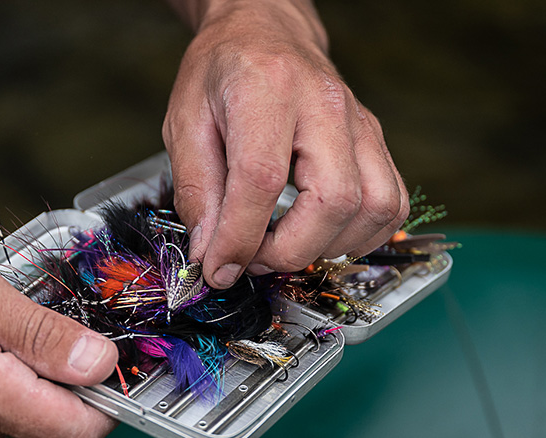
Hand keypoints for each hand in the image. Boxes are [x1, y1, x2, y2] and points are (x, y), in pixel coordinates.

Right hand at [0, 232, 117, 437]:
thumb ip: (40, 333)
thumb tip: (98, 362)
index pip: (76, 430)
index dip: (108, 398)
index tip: (109, 359)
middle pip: (55, 425)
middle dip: (72, 382)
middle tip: (58, 329)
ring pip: (25, 418)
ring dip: (36, 378)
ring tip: (8, 329)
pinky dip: (6, 383)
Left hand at [163, 0, 408, 287]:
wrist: (265, 30)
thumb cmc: (222, 72)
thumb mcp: (185, 123)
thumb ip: (197, 191)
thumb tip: (211, 254)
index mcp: (266, 90)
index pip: (262, 180)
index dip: (239, 238)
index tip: (217, 268)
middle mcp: (325, 105)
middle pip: (333, 200)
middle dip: (289, 251)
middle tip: (251, 257)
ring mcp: (360, 123)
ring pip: (374, 209)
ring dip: (326, 247)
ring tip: (283, 245)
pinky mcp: (375, 140)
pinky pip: (391, 204)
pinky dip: (361, 235)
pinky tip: (321, 234)